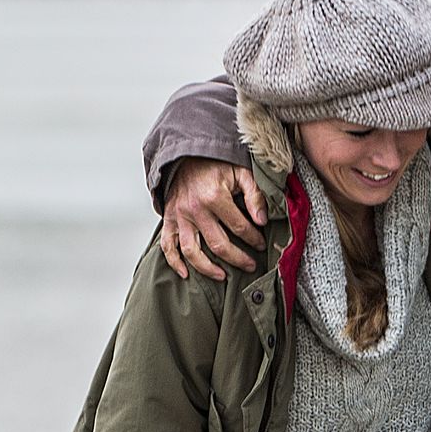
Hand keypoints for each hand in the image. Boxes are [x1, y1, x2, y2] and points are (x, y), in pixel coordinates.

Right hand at [156, 158, 265, 281]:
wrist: (186, 155)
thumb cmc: (216, 165)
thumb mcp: (241, 172)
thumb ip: (254, 195)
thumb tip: (262, 220)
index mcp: (214, 196)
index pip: (239, 226)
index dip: (254, 239)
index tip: (262, 245)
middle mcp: (195, 209)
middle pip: (218, 244)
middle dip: (238, 258)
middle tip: (251, 265)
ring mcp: (179, 216)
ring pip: (191, 251)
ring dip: (207, 268)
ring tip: (223, 276)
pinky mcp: (168, 219)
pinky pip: (167, 246)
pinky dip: (174, 263)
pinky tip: (186, 274)